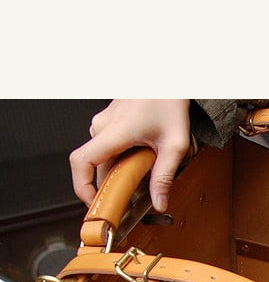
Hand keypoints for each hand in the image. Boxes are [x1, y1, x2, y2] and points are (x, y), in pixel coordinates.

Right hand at [69, 99, 191, 211]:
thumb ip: (165, 176)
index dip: (82, 187)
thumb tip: (159, 203)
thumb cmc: (169, 100)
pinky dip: (123, 162)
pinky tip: (142, 161)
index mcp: (114, 131)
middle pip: (97, 168)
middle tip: (133, 200)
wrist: (166, 77)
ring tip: (145, 173)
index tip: (95, 204)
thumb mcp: (174, 144)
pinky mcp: (109, 124)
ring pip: (104, 160)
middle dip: (113, 187)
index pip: (81, 162)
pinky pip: (109, 150)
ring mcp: (103, 123)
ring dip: (121, 174)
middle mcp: (102, 127)